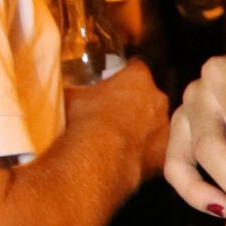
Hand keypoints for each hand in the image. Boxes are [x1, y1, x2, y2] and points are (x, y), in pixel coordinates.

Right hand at [64, 58, 170, 188]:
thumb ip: (75, 89)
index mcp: (137, 78)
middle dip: (136, 102)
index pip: (137, 67)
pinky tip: (129, 158)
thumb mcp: (72, 97)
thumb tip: (62, 88)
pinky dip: (146, 153)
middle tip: (116, 112)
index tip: (119, 79)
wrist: (97, 157)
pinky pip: (157, 150)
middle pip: (150, 96)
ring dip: (144, 128)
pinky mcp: (163, 152)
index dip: (127, 73)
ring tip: (121, 138)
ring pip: (156, 124)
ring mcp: (163, 126)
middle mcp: (157, 99)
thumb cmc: (85, 121)